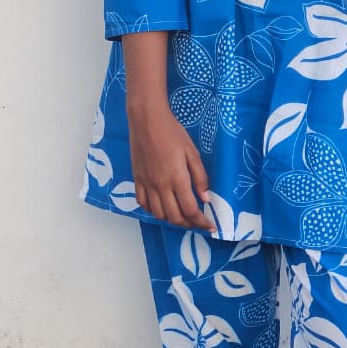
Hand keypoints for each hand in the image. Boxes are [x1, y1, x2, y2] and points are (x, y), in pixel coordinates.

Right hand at [128, 100, 214, 230]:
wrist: (147, 120)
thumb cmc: (173, 132)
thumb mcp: (192, 152)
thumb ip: (200, 177)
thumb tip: (206, 199)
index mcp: (177, 179)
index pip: (190, 210)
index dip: (201, 222)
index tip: (209, 226)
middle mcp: (160, 186)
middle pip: (174, 217)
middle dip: (189, 224)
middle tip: (198, 222)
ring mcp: (146, 184)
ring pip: (158, 214)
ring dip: (172, 219)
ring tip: (182, 216)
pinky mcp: (137, 180)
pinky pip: (143, 203)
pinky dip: (154, 210)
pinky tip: (162, 207)